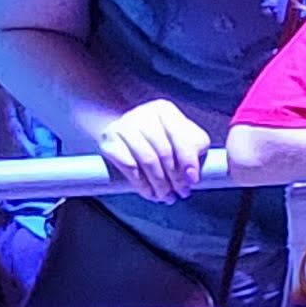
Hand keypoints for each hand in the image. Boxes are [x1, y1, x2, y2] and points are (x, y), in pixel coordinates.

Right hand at [94, 97, 214, 205]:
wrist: (123, 133)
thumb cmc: (160, 137)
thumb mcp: (184, 136)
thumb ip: (195, 149)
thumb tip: (191, 175)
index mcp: (164, 110)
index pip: (179, 135)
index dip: (188, 160)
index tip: (193, 180)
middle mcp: (142, 114)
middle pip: (164, 151)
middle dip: (175, 177)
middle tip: (181, 193)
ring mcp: (123, 127)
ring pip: (147, 160)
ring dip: (160, 184)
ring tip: (167, 197)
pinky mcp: (110, 142)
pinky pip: (130, 168)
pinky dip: (143, 185)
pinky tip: (151, 194)